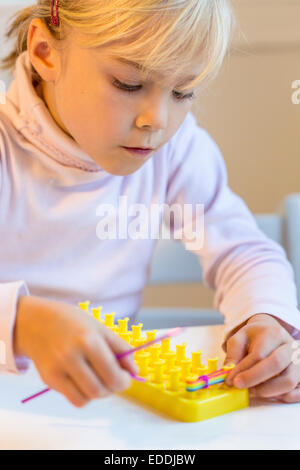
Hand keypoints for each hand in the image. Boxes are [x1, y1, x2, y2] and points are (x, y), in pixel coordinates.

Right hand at [14, 295, 138, 407]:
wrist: (36, 321)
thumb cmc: (72, 322)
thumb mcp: (99, 327)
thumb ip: (120, 348)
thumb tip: (135, 371)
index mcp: (88, 340)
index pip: (112, 374)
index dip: (124, 381)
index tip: (127, 377)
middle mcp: (71, 357)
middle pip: (100, 390)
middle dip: (113, 388)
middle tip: (115, 380)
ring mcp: (57, 370)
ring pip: (87, 398)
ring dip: (99, 393)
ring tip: (99, 378)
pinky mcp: (49, 380)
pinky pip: (74, 399)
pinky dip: (84, 395)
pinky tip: (84, 380)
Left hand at [223, 313, 299, 402]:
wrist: (272, 332)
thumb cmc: (255, 338)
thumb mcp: (239, 338)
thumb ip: (233, 354)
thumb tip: (229, 372)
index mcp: (273, 334)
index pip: (259, 354)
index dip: (244, 370)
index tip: (231, 381)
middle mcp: (290, 347)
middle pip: (276, 364)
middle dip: (255, 378)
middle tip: (239, 386)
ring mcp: (299, 361)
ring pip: (289, 380)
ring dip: (267, 390)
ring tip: (252, 391)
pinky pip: (298, 392)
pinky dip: (283, 397)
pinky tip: (268, 394)